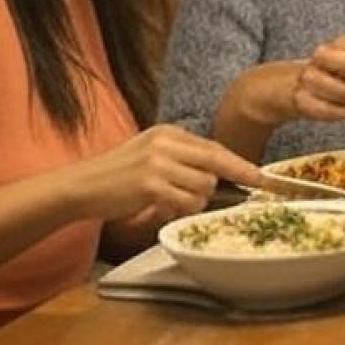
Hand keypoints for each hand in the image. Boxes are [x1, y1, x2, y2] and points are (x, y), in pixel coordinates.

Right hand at [73, 124, 263, 226]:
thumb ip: (182, 159)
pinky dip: (178, 210)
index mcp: (168, 133)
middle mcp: (166, 143)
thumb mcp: (151, 154)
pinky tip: (157, 208)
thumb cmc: (117, 176)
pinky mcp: (151, 184)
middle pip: (216, 165)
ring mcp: (159, 163)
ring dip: (193, 202)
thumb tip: (217, 175)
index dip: (241, 165)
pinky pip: (185, 202)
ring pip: (204, 187)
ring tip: (168, 202)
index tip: (262, 177)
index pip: (215, 148)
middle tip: (231, 195)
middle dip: (225, 183)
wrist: (81, 186)